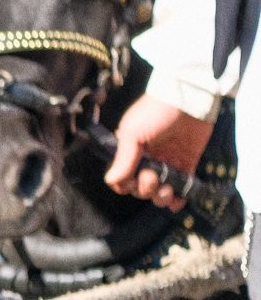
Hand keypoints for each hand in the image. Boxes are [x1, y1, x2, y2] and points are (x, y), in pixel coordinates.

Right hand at [105, 94, 215, 208]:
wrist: (189, 98)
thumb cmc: (156, 112)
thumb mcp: (132, 132)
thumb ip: (123, 158)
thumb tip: (110, 180)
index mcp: (130, 152)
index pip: (120, 178)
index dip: (124, 184)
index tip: (131, 180)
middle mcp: (147, 160)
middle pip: (139, 188)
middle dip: (145, 188)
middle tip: (152, 176)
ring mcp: (167, 163)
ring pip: (159, 192)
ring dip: (160, 197)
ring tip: (167, 190)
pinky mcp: (187, 164)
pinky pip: (182, 188)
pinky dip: (179, 199)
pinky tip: (178, 201)